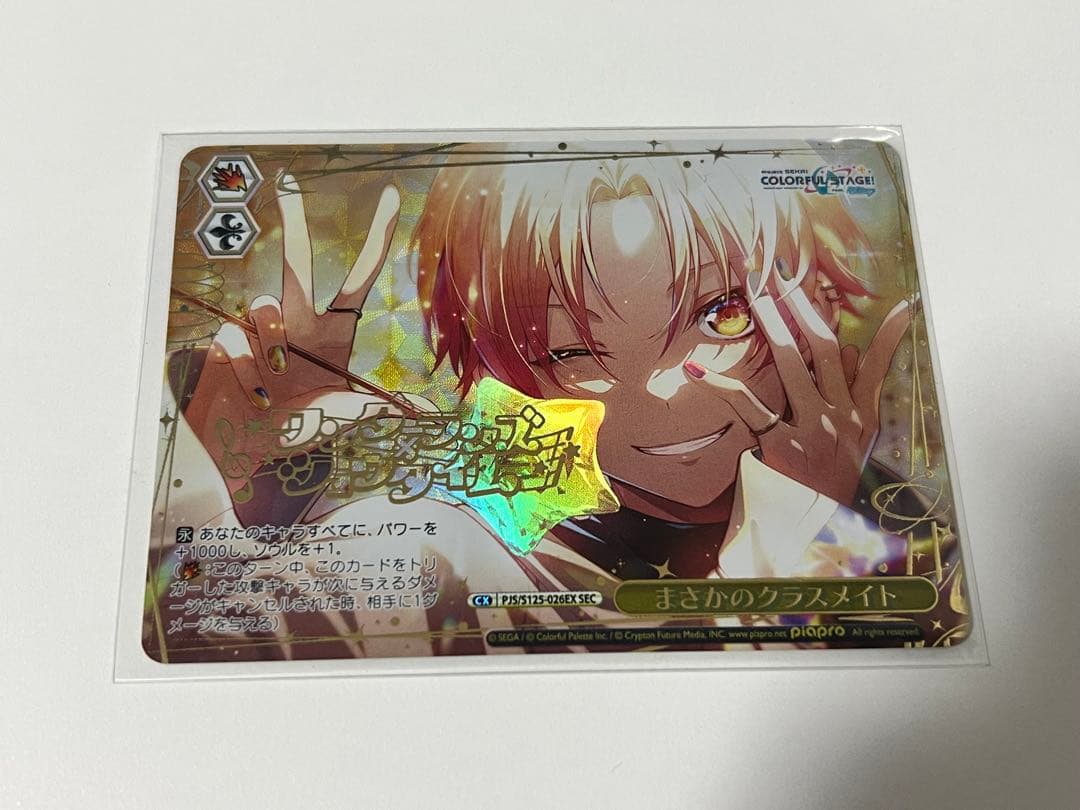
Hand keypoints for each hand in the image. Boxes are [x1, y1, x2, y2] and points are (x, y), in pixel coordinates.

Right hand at [184, 173, 401, 493]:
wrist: (249, 452)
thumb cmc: (300, 430)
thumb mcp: (345, 415)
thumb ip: (381, 406)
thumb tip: (430, 411)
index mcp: (330, 332)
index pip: (358, 279)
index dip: (376, 241)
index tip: (390, 198)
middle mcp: (295, 322)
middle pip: (294, 263)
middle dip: (292, 222)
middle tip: (288, 181)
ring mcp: (257, 330)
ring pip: (262, 307)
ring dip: (269, 345)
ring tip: (274, 383)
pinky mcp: (224, 342)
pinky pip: (233, 340)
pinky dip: (244, 370)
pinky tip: (250, 396)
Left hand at [685, 283, 913, 505]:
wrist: (813, 538)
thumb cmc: (828, 487)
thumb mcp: (853, 444)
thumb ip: (853, 395)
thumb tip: (852, 349)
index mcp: (863, 417)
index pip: (878, 365)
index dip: (888, 334)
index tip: (903, 304)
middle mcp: (843, 418)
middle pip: (827, 349)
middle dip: (805, 307)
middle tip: (784, 274)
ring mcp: (814, 430)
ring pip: (794, 363)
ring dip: (773, 322)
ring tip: (755, 292)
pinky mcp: (782, 445)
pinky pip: (748, 406)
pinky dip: (720, 384)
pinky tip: (697, 367)